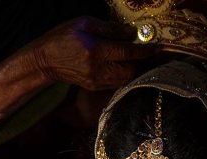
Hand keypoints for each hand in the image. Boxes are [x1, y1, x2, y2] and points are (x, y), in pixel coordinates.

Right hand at [28, 16, 154, 89]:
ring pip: (126, 78)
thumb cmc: (63, 37)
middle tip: (156, 54)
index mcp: (95, 51)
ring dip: (137, 69)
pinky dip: (127, 74)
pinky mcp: (96, 87)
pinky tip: (130, 65)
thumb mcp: (85, 24)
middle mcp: (98, 69)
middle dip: (145, 63)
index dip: (146, 50)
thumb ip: (110, 29)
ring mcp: (97, 81)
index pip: (127, 52)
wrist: (45, 61)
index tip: (160, 47)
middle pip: (131, 70)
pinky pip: (118, 82)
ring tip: (145, 60)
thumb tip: (132, 33)